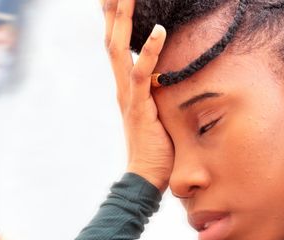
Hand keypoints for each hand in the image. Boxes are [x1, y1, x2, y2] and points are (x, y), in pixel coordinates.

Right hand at [102, 0, 173, 191]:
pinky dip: (150, 50)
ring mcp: (128, 95)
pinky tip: (158, 29)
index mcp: (126, 86)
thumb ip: (160, 94)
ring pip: (119, 48)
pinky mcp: (138, 106)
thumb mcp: (160, 113)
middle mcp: (122, 86)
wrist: (145, 179)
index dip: (114, 19)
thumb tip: (171, 79)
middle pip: (111, 38)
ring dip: (123, 18)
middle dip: (112, 10)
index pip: (117, 44)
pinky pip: (142, 73)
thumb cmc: (158, 150)